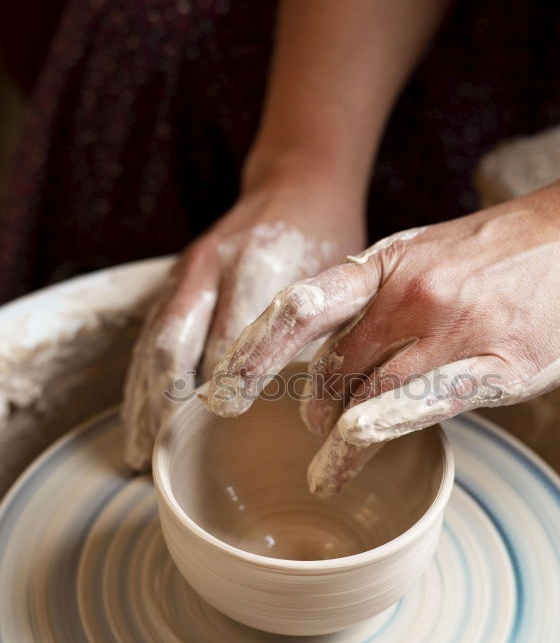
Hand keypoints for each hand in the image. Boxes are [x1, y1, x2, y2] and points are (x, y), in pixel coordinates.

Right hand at [122, 167, 364, 469]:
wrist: (296, 185)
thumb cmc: (327, 241)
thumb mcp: (339, 281)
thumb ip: (321, 334)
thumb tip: (316, 410)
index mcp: (258, 264)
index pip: (230, 339)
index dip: (222, 387)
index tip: (219, 431)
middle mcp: (212, 266)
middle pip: (174, 346)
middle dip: (165, 406)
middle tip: (165, 457)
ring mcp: (186, 272)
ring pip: (151, 345)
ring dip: (142, 402)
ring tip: (138, 454)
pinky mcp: (173, 280)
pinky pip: (146, 337)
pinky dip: (138, 383)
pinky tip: (139, 419)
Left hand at [205, 171, 559, 495]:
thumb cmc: (504, 250)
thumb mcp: (427, 253)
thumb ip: (379, 299)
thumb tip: (337, 349)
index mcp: (388, 263)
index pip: (300, 307)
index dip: (253, 352)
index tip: (221, 390)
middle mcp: (411, 295)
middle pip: (332, 368)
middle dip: (312, 406)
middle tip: (309, 426)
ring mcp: (453, 332)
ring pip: (367, 397)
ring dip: (336, 439)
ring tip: (326, 468)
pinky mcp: (495, 370)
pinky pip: (418, 409)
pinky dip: (372, 438)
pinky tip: (346, 457)